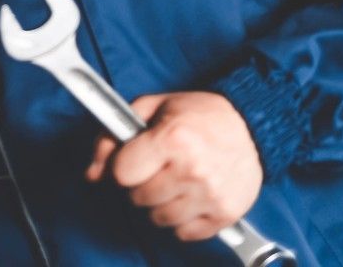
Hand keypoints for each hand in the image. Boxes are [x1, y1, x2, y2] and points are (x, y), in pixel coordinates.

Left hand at [84, 91, 262, 242]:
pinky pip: (185, 233)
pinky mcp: (225, 213)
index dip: (125, 166)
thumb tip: (92, 172)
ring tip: (176, 181)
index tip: (137, 159)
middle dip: (142, 183)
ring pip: (159, 219)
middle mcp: (192, 169)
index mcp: (172, 138)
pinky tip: (191, 196)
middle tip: (160, 167)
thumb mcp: (151, 108)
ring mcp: (210, 194)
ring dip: (161, 203)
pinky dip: (183, 219)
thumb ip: (113, 136)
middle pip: (138, 198)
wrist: (250, 125)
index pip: (122, 173)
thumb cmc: (198, 114)